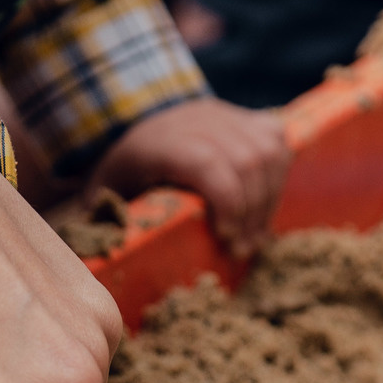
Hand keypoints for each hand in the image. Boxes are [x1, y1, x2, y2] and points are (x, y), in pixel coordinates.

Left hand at [94, 98, 289, 258]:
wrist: (138, 121)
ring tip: (253, 236)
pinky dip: (278, 178)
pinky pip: (278, 142)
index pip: (206, 162)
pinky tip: (262, 207)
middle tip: (240, 250)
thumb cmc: (123, 174)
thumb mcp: (104, 197)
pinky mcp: (245, 116)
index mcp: (157, 143)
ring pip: (268, 152)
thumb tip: (104, 267)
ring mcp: (224, 114)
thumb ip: (110, 223)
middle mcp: (195, 120)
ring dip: (269, 201)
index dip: (226, 201)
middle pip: (246, 160)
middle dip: (251, 212)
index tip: (224, 238)